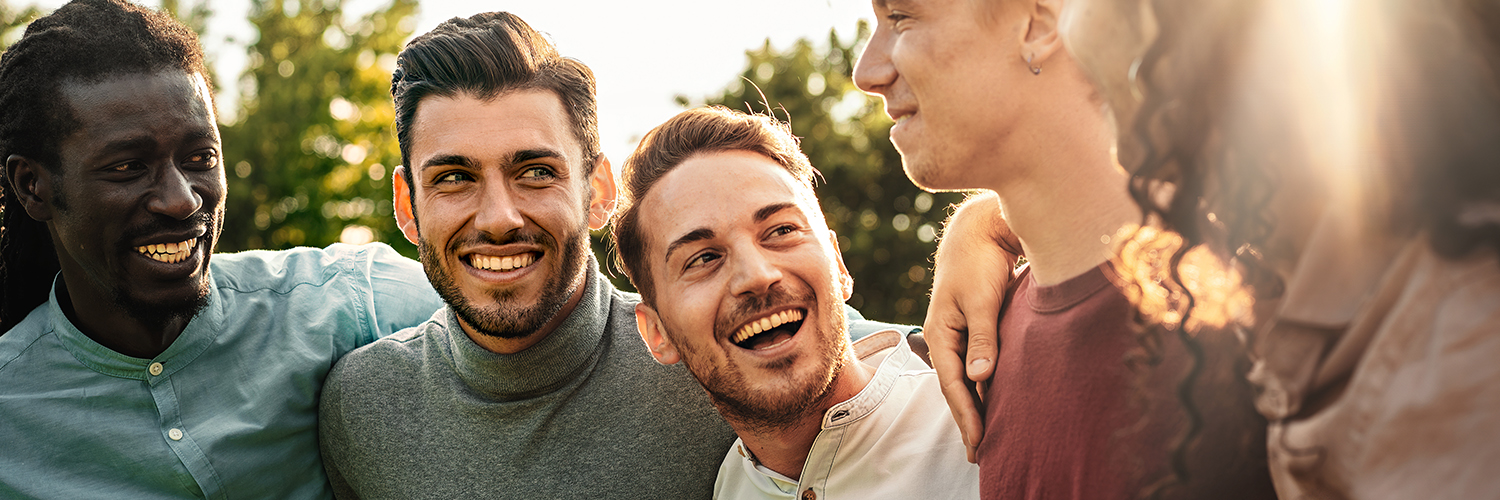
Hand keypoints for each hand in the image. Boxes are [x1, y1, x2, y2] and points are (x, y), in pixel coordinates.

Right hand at [924, 191, 1019, 462]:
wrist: (977, 230)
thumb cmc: (979, 261)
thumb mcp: (982, 300)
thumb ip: (983, 339)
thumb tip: (981, 379)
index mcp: (940, 333)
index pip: (954, 385)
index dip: (967, 417)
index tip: (980, 444)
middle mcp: (943, 337)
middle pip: (955, 387)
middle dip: (967, 421)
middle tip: (980, 454)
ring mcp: (954, 332)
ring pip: (963, 378)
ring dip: (973, 406)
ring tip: (984, 435)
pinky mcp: (968, 326)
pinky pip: (972, 365)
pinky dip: (980, 385)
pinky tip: (990, 398)